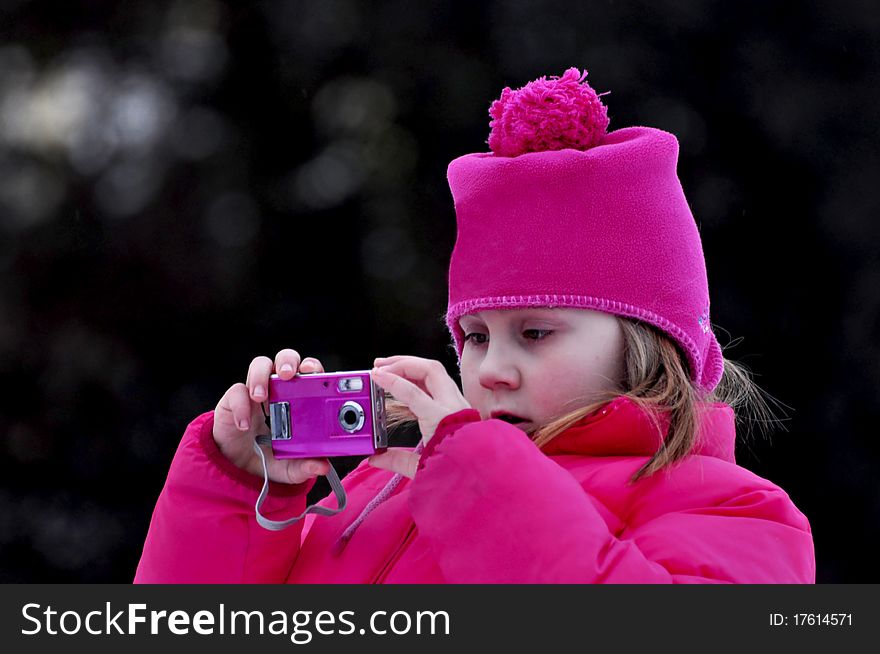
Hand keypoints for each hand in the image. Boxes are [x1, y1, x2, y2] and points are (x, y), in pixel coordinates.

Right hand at [213, 349, 330, 483]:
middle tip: (288, 375)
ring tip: (261, 397)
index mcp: (299, 398)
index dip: (313, 368)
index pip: (309, 373)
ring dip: (261, 376)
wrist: (237, 466)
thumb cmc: (269, 457)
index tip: (315, 373)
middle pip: (287, 359)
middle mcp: (279, 389)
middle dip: (289, 362)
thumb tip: (322, 467)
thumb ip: (306, 466)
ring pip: (260, 365)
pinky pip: (236, 391)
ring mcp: (256, 391)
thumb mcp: (290, 467)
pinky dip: (241, 405)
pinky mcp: (234, 400)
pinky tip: (244, 425)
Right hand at [368, 355, 470, 478]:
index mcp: (441, 420)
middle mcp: (452, 406)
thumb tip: (376, 457)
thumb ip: (396, 460)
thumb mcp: (422, 468)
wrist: (483, 474)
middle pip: (429, 369)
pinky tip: (406, 381)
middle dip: (402, 363)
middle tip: (379, 366)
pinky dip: (419, 377)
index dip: (391, 381)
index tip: (375, 376)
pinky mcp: (459, 405)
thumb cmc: (458, 470)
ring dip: (412, 366)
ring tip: (390, 368)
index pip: (413, 392)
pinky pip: (438, 382)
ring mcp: (458, 403)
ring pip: (435, 372)